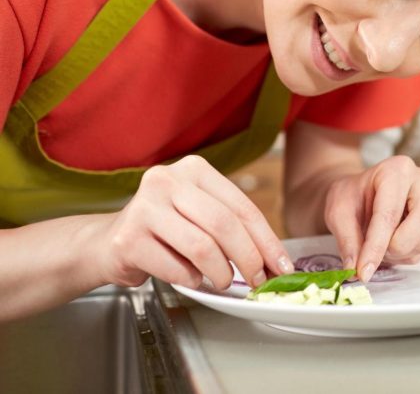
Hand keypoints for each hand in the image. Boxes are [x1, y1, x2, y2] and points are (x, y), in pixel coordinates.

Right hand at [93, 156, 290, 290]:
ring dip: (221, 273)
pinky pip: (176, 267)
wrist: (106, 243)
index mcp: (194, 170)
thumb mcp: (199, 215)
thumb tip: (274, 260)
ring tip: (223, 281)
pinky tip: (191, 279)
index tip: (281, 265)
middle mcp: (167, 181)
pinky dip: (191, 280)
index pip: (242, 207)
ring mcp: (144, 208)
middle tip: (257, 280)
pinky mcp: (129, 239)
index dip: (266, 240)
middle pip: (224, 224)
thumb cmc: (164, 231)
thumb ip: (232, 227)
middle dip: (249, 258)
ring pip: (202, 247)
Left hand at [324, 155, 419, 282]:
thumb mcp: (338, 212)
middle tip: (373, 256)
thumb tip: (354, 268)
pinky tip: (389, 246)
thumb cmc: (351, 196)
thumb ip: (347, 239)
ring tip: (378, 248)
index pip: (389, 212)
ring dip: (399, 254)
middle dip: (397, 246)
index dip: (376, 245)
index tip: (363, 270)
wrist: (361, 192)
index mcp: (396, 170)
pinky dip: (405, 256)